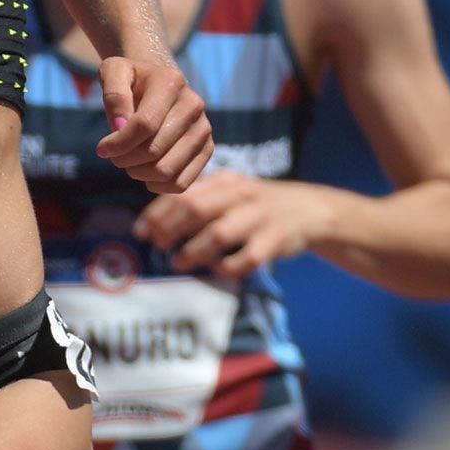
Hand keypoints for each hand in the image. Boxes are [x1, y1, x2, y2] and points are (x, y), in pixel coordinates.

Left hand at [93, 56, 210, 193]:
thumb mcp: (114, 71)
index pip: (144, 125)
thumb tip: (119, 126)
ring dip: (139, 173)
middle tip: (115, 155)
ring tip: (129, 162)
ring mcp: (203, 129)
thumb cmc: (132, 79)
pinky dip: (157, 185)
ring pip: (167, 170)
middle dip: (125, 159)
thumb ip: (114, 94)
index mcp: (171, 83)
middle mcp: (193, 105)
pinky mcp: (206, 149)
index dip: (118, 143)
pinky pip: (181, 183)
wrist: (159, 82)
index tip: (102, 149)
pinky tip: (145, 172)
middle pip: (154, 150)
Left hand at [137, 170, 319, 276]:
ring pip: (219, 234)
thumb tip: (153, 223)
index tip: (141, 232)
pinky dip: (227, 266)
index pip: (183, 193)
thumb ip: (198, 199)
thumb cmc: (255, 204)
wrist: (309, 210)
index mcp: (225, 180)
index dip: (157, 213)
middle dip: (170, 229)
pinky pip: (246, 258)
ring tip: (178, 262)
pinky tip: (216, 268)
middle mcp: (241, 194)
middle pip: (197, 209)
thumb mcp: (230, 190)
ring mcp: (259, 217)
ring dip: (193, 251)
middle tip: (157, 246)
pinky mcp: (275, 241)